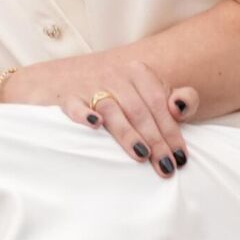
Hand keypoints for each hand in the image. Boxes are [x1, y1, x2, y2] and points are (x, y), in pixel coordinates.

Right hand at [10, 58, 197, 178]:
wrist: (58, 80)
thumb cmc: (110, 92)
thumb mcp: (142, 90)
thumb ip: (169, 98)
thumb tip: (181, 107)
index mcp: (137, 71)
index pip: (159, 104)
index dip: (172, 132)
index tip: (180, 158)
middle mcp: (114, 74)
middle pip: (139, 111)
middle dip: (155, 141)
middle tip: (165, 167)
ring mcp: (88, 84)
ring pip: (113, 109)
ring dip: (128, 133)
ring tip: (141, 156)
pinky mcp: (65, 96)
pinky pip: (75, 105)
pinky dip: (84, 114)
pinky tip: (95, 124)